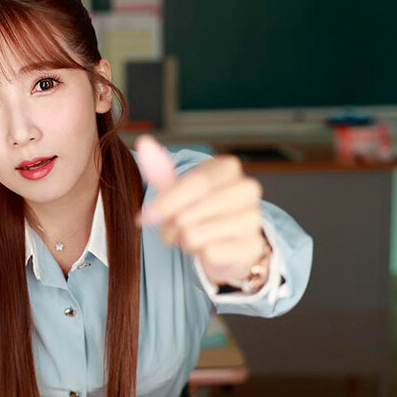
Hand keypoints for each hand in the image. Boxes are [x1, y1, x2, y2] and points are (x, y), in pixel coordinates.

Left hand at [134, 135, 267, 284]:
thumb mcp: (179, 189)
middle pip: (190, 213)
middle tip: (170, 230)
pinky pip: (209, 253)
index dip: (165, 203)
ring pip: (195, 235)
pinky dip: (199, 254)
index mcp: (228, 167)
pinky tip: (206, 247)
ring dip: (183, 241)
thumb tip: (144, 142)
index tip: (143, 217)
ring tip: (189, 237)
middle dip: (170, 226)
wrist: (228, 240)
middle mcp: (246, 189)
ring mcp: (253, 217)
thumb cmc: (200, 209)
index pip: (194, 184)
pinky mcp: (253, 245)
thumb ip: (160, 169)